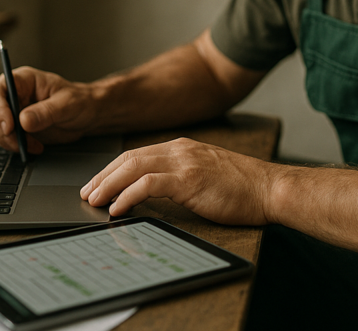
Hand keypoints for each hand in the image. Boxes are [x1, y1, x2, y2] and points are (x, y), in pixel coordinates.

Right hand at [0, 67, 99, 152]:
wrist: (88, 115)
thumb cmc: (80, 101)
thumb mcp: (67, 104)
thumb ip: (46, 111)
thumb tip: (23, 121)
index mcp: (24, 80)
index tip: (8, 126)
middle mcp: (15, 94)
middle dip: (3, 129)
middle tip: (21, 142)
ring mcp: (14, 111)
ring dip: (9, 140)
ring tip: (33, 145)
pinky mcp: (17, 127)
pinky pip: (5, 138)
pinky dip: (14, 146)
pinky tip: (33, 147)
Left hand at [79, 138, 279, 224]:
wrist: (270, 189)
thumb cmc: (243, 188)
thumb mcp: (205, 175)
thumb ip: (179, 178)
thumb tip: (150, 193)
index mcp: (183, 148)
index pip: (137, 154)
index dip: (112, 169)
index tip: (97, 184)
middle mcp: (180, 150)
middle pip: (129, 158)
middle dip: (104, 176)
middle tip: (87, 193)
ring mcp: (185, 163)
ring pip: (134, 167)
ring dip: (109, 185)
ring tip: (95, 201)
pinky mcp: (190, 180)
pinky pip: (149, 184)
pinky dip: (129, 195)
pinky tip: (118, 208)